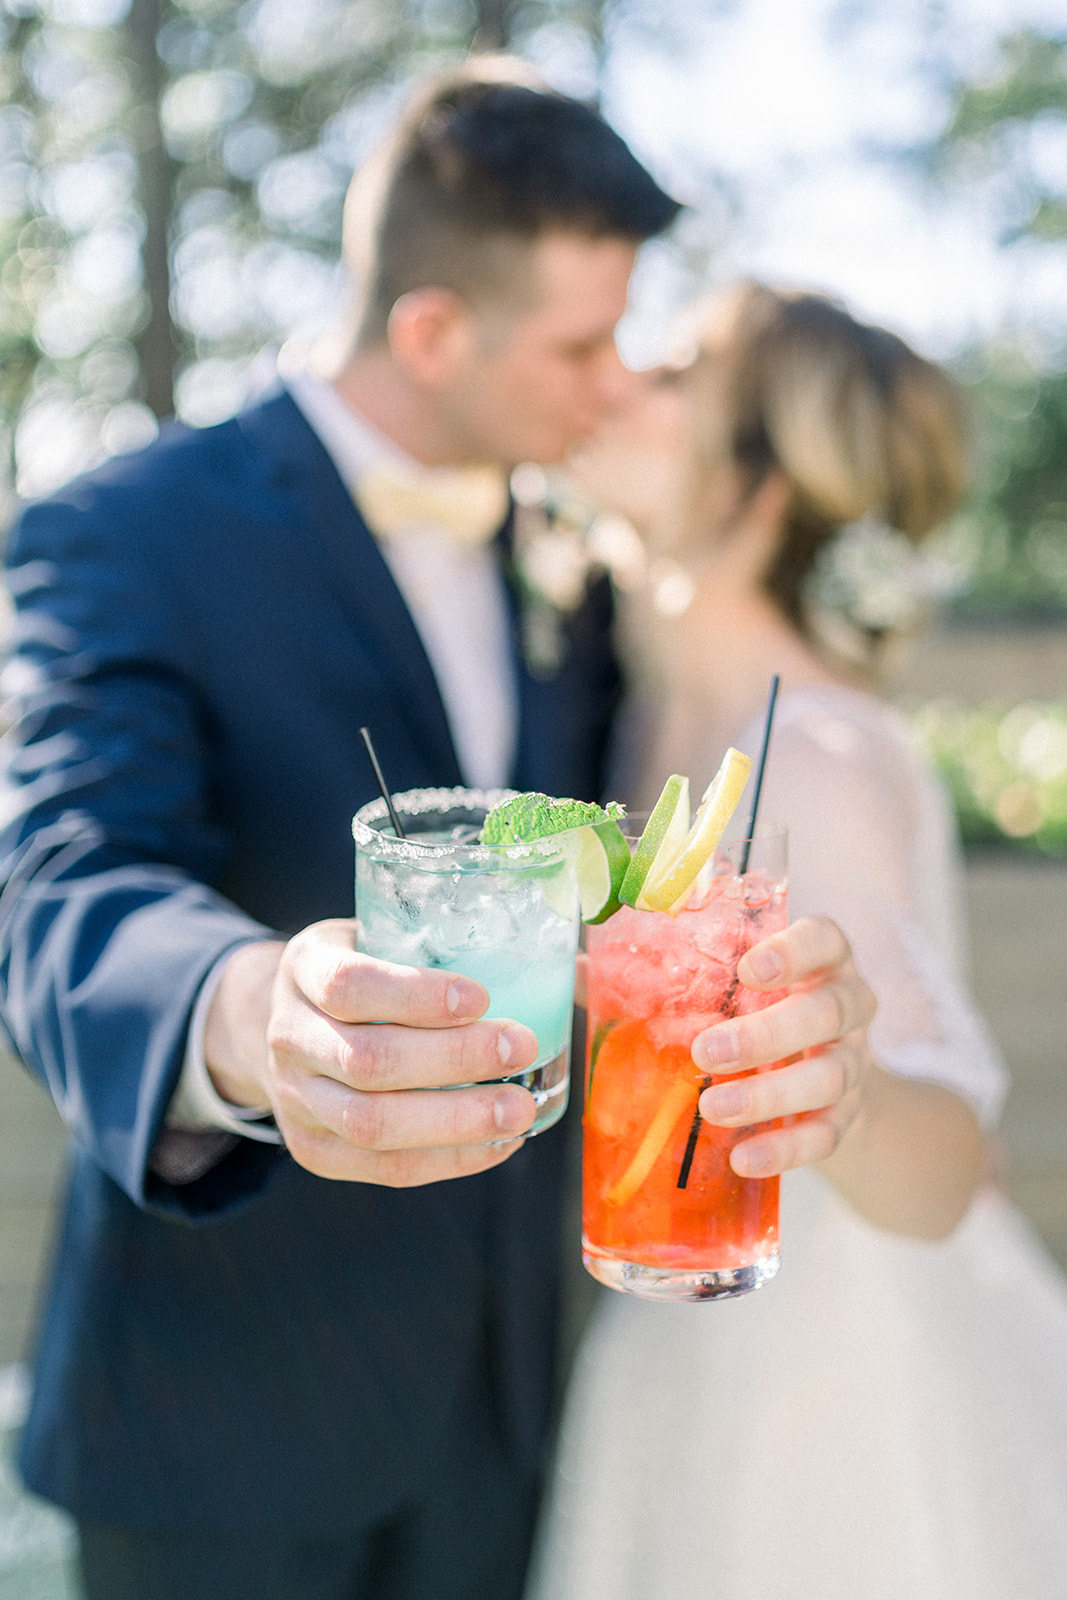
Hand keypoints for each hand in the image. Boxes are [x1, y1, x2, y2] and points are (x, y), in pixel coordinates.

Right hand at [205, 920, 539, 1184]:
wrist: (294, 1023)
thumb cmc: (368, 973)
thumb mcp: (389, 936)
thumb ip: (466, 945)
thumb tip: (585, 969)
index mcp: (305, 967)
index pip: (348, 985)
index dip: (414, 994)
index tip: (480, 996)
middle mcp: (287, 1034)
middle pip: (367, 1061)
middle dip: (453, 1061)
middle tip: (521, 1047)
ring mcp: (294, 1100)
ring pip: (371, 1124)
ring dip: (456, 1121)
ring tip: (520, 1110)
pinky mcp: (313, 1150)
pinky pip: (384, 1168)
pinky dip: (449, 1159)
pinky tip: (499, 1143)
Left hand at [692, 915, 876, 1178]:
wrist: (825, 1070)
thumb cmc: (762, 1006)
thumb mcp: (736, 979)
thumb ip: (676, 970)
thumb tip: (587, 970)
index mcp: (823, 958)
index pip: (822, 941)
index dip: (792, 953)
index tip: (748, 969)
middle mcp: (848, 1004)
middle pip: (825, 1013)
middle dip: (765, 1035)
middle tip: (706, 1052)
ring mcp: (854, 1061)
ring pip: (828, 1077)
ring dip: (768, 1095)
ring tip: (713, 1108)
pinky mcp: (850, 1113)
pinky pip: (826, 1134)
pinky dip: (786, 1148)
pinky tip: (744, 1158)